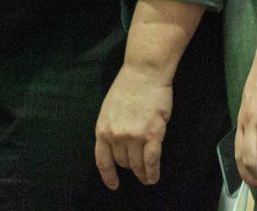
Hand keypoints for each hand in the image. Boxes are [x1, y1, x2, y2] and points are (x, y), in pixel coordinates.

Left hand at [94, 60, 172, 188]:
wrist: (144, 71)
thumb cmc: (128, 86)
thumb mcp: (109, 109)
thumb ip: (110, 129)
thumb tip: (115, 147)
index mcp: (102, 129)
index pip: (102, 161)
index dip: (108, 176)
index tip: (114, 184)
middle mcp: (116, 136)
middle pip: (123, 162)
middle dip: (129, 166)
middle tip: (137, 167)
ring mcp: (134, 136)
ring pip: (137, 165)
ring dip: (142, 174)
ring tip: (146, 178)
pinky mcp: (152, 135)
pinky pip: (151, 161)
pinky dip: (153, 172)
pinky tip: (154, 177)